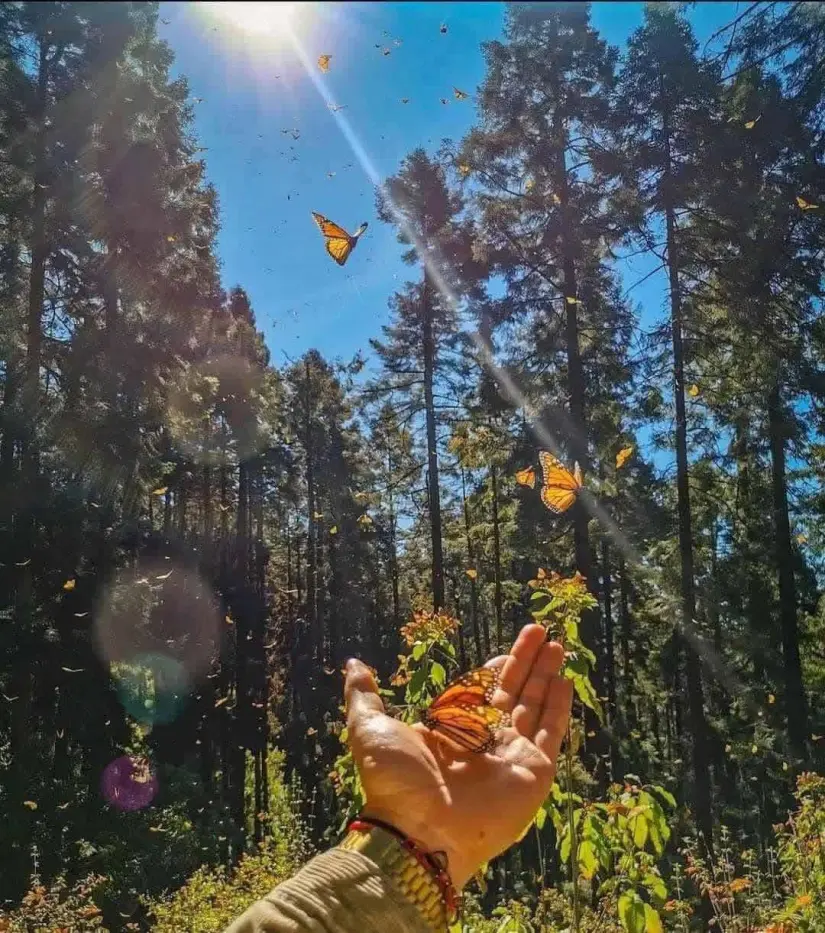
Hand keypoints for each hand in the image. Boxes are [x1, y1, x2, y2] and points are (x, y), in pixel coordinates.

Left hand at [344, 624, 572, 888]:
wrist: (419, 832)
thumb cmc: (393, 781)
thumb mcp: (368, 727)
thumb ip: (364, 695)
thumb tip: (353, 664)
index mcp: (451, 730)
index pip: (480, 692)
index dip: (495, 670)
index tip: (507, 651)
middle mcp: (483, 741)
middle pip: (511, 692)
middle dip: (526, 662)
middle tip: (539, 631)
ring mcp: (510, 756)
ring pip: (534, 706)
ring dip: (545, 676)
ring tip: (557, 644)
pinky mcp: (533, 771)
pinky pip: (550, 733)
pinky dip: (558, 707)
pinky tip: (564, 680)